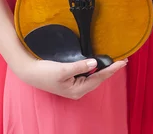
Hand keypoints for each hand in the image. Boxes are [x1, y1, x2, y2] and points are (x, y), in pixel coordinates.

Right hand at [11, 56, 127, 99]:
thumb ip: (80, 66)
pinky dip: (95, 68)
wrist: (29, 72)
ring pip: (94, 77)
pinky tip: (98, 64)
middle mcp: (78, 90)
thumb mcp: (63, 69)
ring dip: (103, 69)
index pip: (99, 78)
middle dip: (110, 70)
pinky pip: (87, 74)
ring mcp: (74, 85)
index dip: (111, 70)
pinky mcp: (71, 79)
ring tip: (114, 62)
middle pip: (99, 78)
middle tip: (123, 61)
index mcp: (77, 90)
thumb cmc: (44, 72)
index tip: (122, 62)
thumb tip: (95, 63)